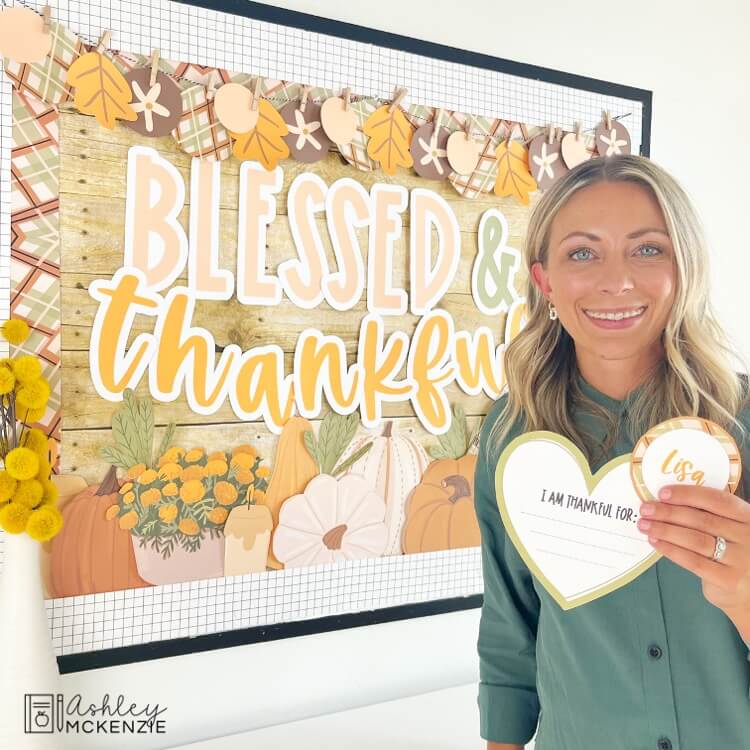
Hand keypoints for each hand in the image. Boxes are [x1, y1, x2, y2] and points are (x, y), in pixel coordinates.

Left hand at [637, 484, 749, 640]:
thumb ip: (711, 515)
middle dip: (668, 512)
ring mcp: (740, 560)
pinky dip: (671, 549)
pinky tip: (655, 542)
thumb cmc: (733, 552)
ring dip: (665, 530)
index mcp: (748, 517)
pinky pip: (693, 561)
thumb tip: (667, 501)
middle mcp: (748, 536)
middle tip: (645, 509)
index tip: (662, 493)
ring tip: (644, 525)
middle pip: (702, 520)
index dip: (688, 495)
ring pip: (695, 540)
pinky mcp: (728, 580)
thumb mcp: (731, 529)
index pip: (717, 500)